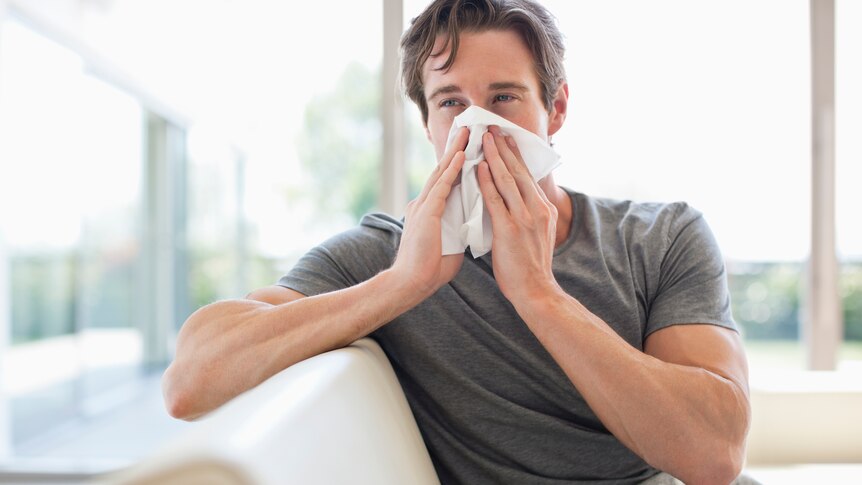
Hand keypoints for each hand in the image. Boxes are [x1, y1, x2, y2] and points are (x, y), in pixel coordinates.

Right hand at [390, 127, 468, 298]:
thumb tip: (472, 223)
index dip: (455, 163)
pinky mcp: (427, 213)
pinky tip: (461, 155)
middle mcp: (424, 203)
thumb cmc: (430, 269)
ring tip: (466, 133)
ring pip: (442, 172)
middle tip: (466, 128)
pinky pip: (442, 187)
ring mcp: (424, 206)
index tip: (466, 146)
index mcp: (430, 210)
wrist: (412, 283)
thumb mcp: (451, 241)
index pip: (445, 181)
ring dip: (455, 152)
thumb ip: (459, 227)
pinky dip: (452, 170)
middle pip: (443, 170)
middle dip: (455, 149)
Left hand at [476, 126, 560, 304]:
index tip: (506, 138)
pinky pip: (496, 199)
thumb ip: (529, 217)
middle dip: (505, 148)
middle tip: (493, 129)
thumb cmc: (531, 268)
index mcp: (544, 209)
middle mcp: (538, 209)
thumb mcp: (537, 236)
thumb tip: (516, 204)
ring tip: (484, 139)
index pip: (527, 176)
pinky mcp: (510, 229)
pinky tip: (479, 167)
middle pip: (518, 171)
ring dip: (494, 156)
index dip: (515, 156)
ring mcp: (525, 218)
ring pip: (508, 180)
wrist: (537, 292)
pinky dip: (487, 181)